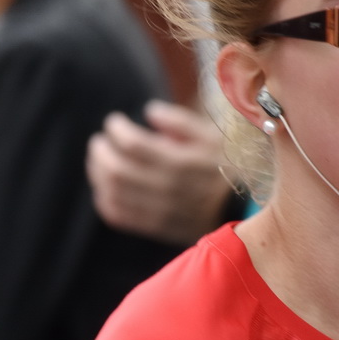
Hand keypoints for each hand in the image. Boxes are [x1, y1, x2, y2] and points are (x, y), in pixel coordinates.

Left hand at [86, 102, 233, 245]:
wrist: (241, 211)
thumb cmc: (225, 166)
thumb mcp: (212, 136)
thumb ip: (180, 121)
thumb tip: (149, 111)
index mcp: (182, 162)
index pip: (133, 144)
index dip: (117, 129)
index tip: (115, 121)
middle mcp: (168, 188)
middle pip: (117, 169)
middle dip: (100, 151)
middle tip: (99, 141)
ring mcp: (160, 211)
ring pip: (113, 193)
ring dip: (97, 174)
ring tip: (99, 161)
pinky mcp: (156, 227)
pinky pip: (118, 216)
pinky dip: (104, 199)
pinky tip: (106, 187)